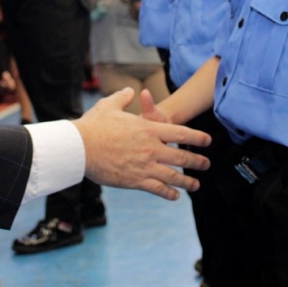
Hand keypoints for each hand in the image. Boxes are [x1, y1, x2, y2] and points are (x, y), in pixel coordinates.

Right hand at [74, 88, 210, 200]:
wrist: (79, 147)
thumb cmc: (93, 125)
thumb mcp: (109, 105)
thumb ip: (123, 98)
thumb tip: (130, 91)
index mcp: (149, 128)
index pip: (181, 133)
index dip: (197, 138)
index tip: (208, 141)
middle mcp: (151, 148)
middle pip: (182, 157)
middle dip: (197, 161)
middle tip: (207, 164)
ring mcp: (144, 166)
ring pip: (173, 176)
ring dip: (187, 182)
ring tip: (197, 185)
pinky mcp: (134, 180)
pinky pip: (157, 189)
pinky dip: (169, 193)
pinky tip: (175, 196)